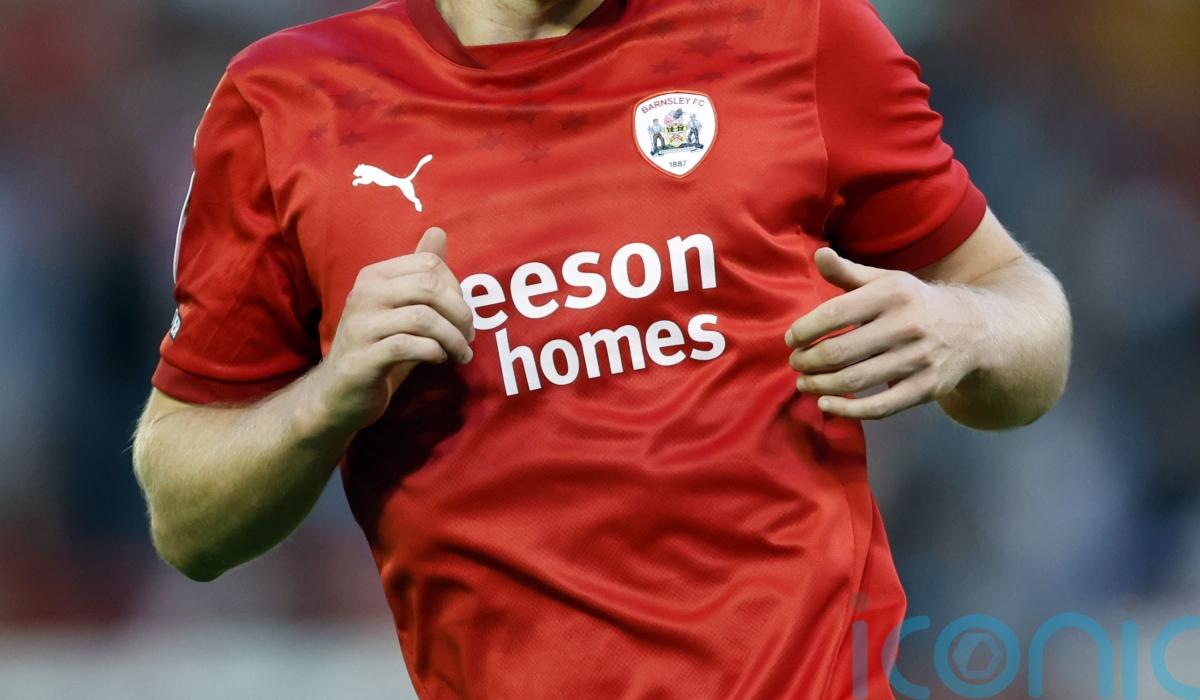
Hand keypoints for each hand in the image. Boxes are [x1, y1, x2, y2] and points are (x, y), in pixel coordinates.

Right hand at [312, 227, 475, 431]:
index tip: (462, 315)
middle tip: (468, 336)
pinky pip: (408, 346)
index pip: (429, 265)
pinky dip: (434, 352)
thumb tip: (438, 232)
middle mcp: (364, 295)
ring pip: (423, 318)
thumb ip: (420, 273)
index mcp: (374, 277)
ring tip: (461, 353)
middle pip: (428, 287)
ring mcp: (360, 327)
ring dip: (453, 338)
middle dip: (460, 312)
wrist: (340, 393)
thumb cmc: (378, 346)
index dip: (456, 289)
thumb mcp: (401, 307)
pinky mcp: (362, 359)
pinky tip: (439, 360)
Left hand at [785, 248, 982, 419]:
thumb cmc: (913, 303)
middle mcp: (907, 326)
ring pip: (854, 381)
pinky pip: (879, 407)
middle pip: (840, 351)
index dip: (805, 329)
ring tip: (804, 382)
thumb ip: (848, 272)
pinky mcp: (925, 389)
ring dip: (819, 385)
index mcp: (892, 294)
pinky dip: (847, 410)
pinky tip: (825, 403)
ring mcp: (918, 360)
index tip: (792, 339)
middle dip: (808, 360)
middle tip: (796, 363)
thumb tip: (818, 255)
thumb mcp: (886, 282)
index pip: (835, 313)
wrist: (973, 330)